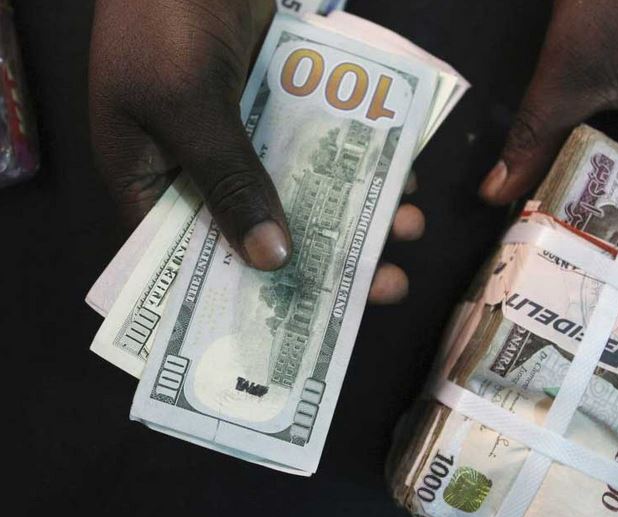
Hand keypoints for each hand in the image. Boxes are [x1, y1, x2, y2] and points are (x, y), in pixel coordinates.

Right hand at [89, 0, 419, 302]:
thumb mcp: (186, 104)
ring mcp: (247, 134)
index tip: (304, 329)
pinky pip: (327, 147)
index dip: (247, 298)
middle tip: (384, 284)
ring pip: (307, 192)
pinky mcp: (284, 104)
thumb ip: (227, 178)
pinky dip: (363, 162)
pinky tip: (406, 179)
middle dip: (330, 260)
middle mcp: (201, 167)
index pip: (194, 262)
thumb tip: (270, 261)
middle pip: (266, 234)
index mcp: (152, 180)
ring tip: (409, 228)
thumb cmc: (165, 18)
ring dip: (359, 213)